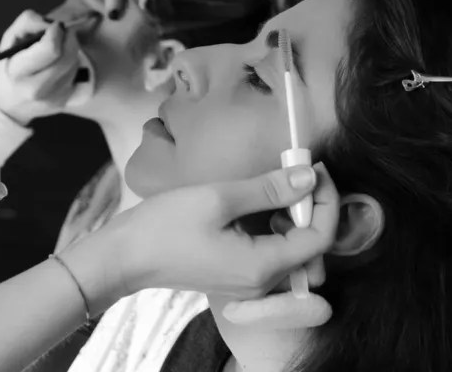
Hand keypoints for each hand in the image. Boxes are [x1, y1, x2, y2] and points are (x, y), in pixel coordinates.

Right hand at [0, 11, 80, 125]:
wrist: (10, 103)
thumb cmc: (9, 66)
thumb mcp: (9, 40)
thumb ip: (28, 23)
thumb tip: (53, 23)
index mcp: (18, 72)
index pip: (51, 50)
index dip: (57, 33)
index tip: (56, 25)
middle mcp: (37, 89)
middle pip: (68, 56)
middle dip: (70, 38)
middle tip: (64, 32)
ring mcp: (54, 97)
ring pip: (74, 64)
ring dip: (71, 50)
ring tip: (59, 48)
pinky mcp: (66, 100)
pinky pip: (76, 75)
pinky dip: (71, 64)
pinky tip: (60, 64)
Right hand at [63, 163, 337, 316]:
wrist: (125, 257)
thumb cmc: (166, 226)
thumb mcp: (220, 198)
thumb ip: (270, 188)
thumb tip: (309, 175)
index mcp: (263, 266)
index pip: (320, 237)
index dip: (326, 200)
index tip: (316, 168)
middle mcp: (263, 283)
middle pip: (312, 247)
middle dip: (315, 208)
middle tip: (300, 173)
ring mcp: (251, 284)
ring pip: (295, 251)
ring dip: (297, 216)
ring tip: (282, 185)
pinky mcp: (239, 276)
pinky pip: (275, 255)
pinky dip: (279, 228)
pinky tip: (264, 207)